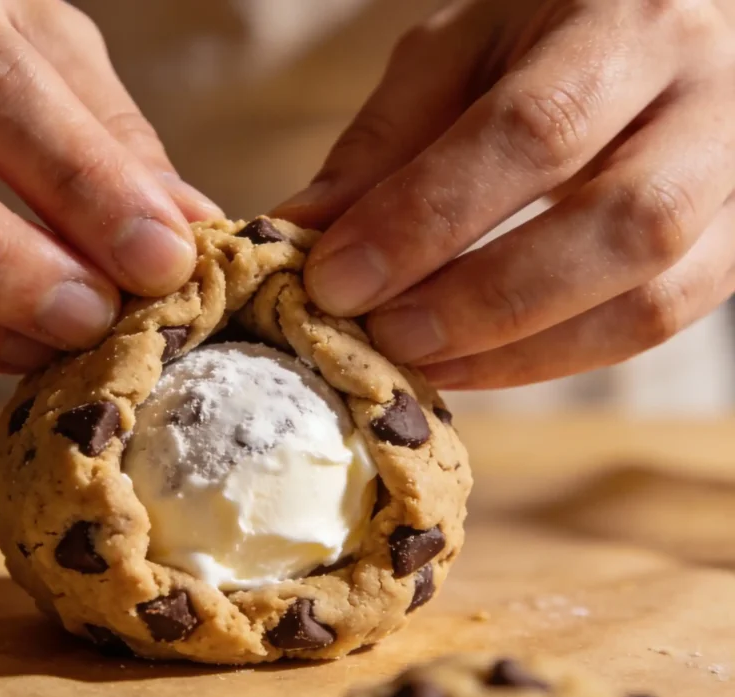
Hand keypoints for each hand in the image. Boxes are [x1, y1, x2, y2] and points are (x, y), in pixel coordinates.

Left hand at [276, 0, 734, 388]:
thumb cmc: (548, 28)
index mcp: (632, 19)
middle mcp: (711, 95)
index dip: (426, 218)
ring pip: (655, 295)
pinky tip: (473, 364)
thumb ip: (387, 140)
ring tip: (419, 362)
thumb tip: (301, 234)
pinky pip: (658, 322)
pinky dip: (554, 357)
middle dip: (484, 300)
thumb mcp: (459, 50)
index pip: (533, 131)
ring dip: (522, 350)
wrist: (667, 19)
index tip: (336, 280)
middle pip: (618, 224)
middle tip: (383, 337)